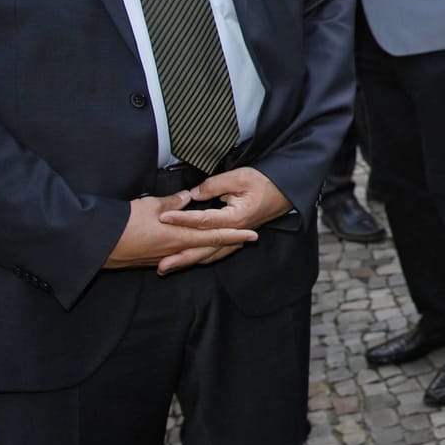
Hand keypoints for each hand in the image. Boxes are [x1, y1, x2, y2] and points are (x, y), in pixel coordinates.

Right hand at [104, 193, 258, 273]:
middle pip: (208, 248)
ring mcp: (163, 258)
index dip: (234, 235)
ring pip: (194, 254)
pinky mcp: (152, 261)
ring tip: (229, 244)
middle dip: (229, 244)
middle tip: (247, 239)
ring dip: (212, 249)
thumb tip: (188, 196)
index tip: (252, 235)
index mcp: (178, 236)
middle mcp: (174, 250)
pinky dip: (193, 253)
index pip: (213, 235)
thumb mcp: (150, 205)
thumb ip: (172, 202)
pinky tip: (196, 250)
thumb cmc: (122, 223)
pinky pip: (180, 257)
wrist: (96, 245)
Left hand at [156, 167, 292, 273]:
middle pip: (204, 248)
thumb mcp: (240, 177)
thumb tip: (193, 194)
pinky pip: (217, 253)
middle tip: (159, 264)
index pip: (203, 220)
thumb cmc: (265, 183)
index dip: (182, 219)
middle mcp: (235, 232)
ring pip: (209, 255)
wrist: (285, 191)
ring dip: (188, 262)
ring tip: (168, 268)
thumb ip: (215, 185)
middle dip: (180, 256)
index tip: (163, 218)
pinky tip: (189, 261)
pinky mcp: (236, 239)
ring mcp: (236, 238)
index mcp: (236, 217)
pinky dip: (202, 259)